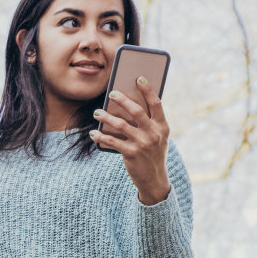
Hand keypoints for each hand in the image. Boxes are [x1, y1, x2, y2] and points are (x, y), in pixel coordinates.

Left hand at [91, 77, 171, 204]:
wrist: (154, 179)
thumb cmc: (153, 154)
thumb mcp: (158, 137)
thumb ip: (149, 123)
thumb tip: (130, 105)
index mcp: (163, 126)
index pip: (156, 103)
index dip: (148, 90)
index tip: (138, 78)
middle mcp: (154, 133)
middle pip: (137, 111)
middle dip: (123, 100)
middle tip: (111, 93)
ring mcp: (143, 143)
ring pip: (121, 125)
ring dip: (107, 117)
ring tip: (97, 113)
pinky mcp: (131, 154)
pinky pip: (113, 141)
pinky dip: (101, 137)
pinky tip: (93, 133)